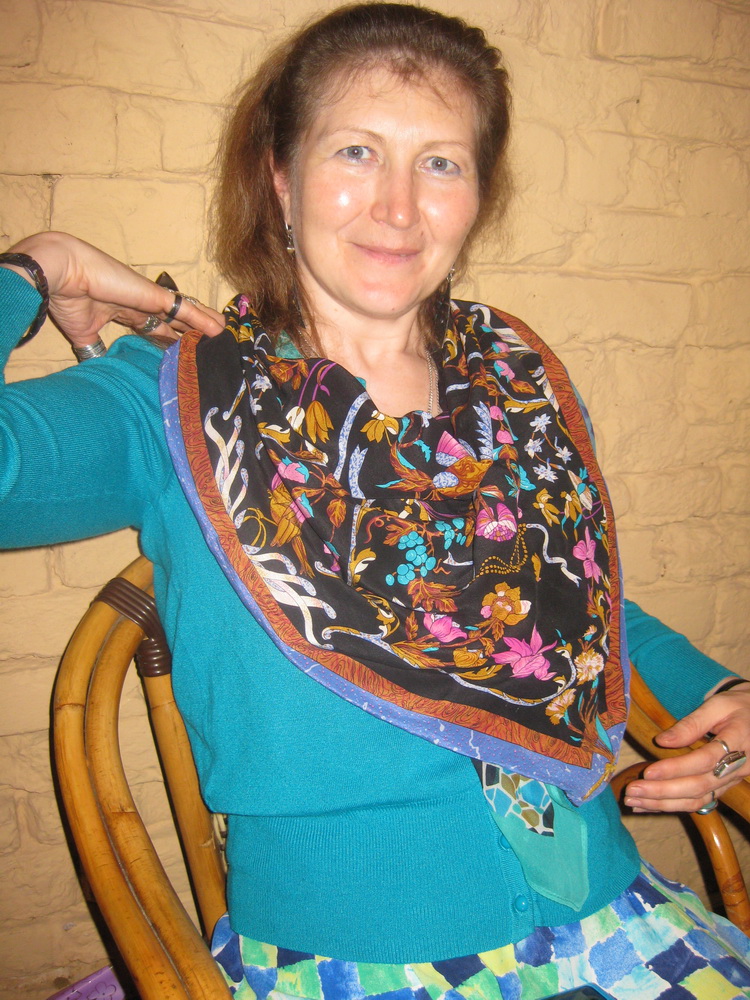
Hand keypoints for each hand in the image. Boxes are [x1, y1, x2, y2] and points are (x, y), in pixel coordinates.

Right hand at [3, 232, 223, 347]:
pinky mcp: (155, 296)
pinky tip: (222, 330)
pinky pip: (187, 310)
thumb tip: (99, 368)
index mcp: (123, 311)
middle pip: (174, 321)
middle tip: (210, 347)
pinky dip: (205, 321)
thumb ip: (95, 349)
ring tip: (226, 337)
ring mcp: (150, 298)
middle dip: (192, 334)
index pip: (153, 328)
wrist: (59, 274)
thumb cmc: (65, 298)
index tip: (180, 353)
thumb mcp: (83, 334)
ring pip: (187, 314)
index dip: (168, 340)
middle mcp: (140, 303)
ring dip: (206, 326)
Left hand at [624, 681, 749, 812]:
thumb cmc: (737, 706)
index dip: (677, 768)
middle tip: (632, 792)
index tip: (648, 771)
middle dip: (663, 791)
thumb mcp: (717, 705)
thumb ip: (692, 723)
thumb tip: (663, 741)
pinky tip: (649, 806)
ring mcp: (732, 781)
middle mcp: (737, 767)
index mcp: (738, 742)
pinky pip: (699, 801)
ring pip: (699, 799)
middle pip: (700, 785)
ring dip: (664, 804)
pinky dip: (673, 806)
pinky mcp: (724, 786)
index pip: (705, 760)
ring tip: (634, 802)